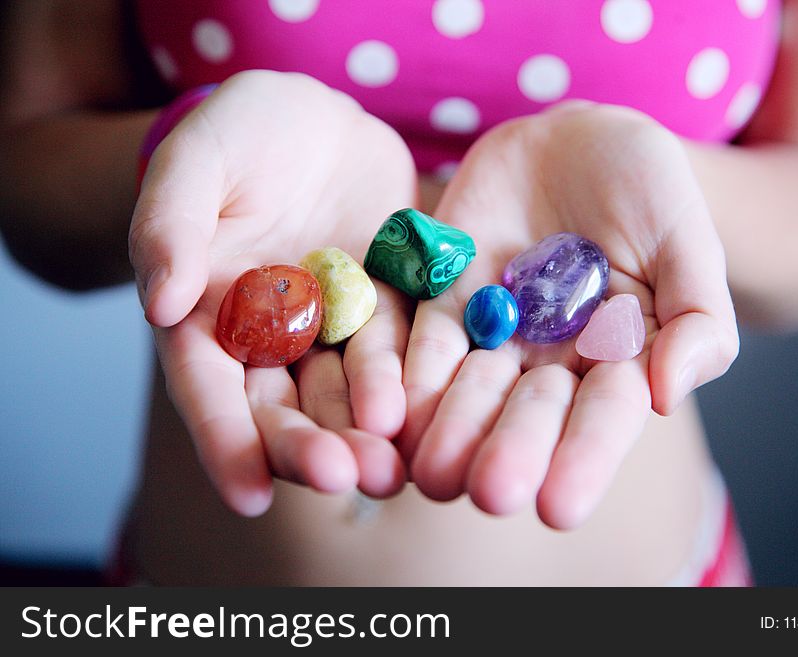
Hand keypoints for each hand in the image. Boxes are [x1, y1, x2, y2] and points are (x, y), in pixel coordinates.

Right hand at [129, 71, 414, 515]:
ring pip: (349, 393)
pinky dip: (414, 381)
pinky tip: (433, 414)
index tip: (248, 494)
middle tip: (342, 478)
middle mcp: (273, 338)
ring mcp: (335, 327)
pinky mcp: (389, 306)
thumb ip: (171, 226)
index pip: (208, 390)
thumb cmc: (238, 136)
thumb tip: (161, 303)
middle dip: (309, 448)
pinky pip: (404, 347)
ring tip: (392, 469)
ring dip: (368, 434)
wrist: (313, 120)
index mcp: (209, 318)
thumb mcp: (195, 162)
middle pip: (285, 408)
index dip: (225, 443)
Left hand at [400, 102, 737, 528]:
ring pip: (468, 391)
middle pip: (528, 415)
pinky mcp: (443, 301)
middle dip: (510, 453)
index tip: (560, 506)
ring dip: (449, 431)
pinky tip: (389, 414)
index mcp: (617, 360)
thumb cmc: (648, 189)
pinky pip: (420, 342)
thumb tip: (668, 395)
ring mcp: (494, 334)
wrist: (576, 142)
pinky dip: (405, 375)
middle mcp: (551, 362)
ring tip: (432, 471)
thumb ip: (696, 317)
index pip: (603, 418)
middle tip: (491, 494)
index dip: (583, 459)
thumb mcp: (687, 240)